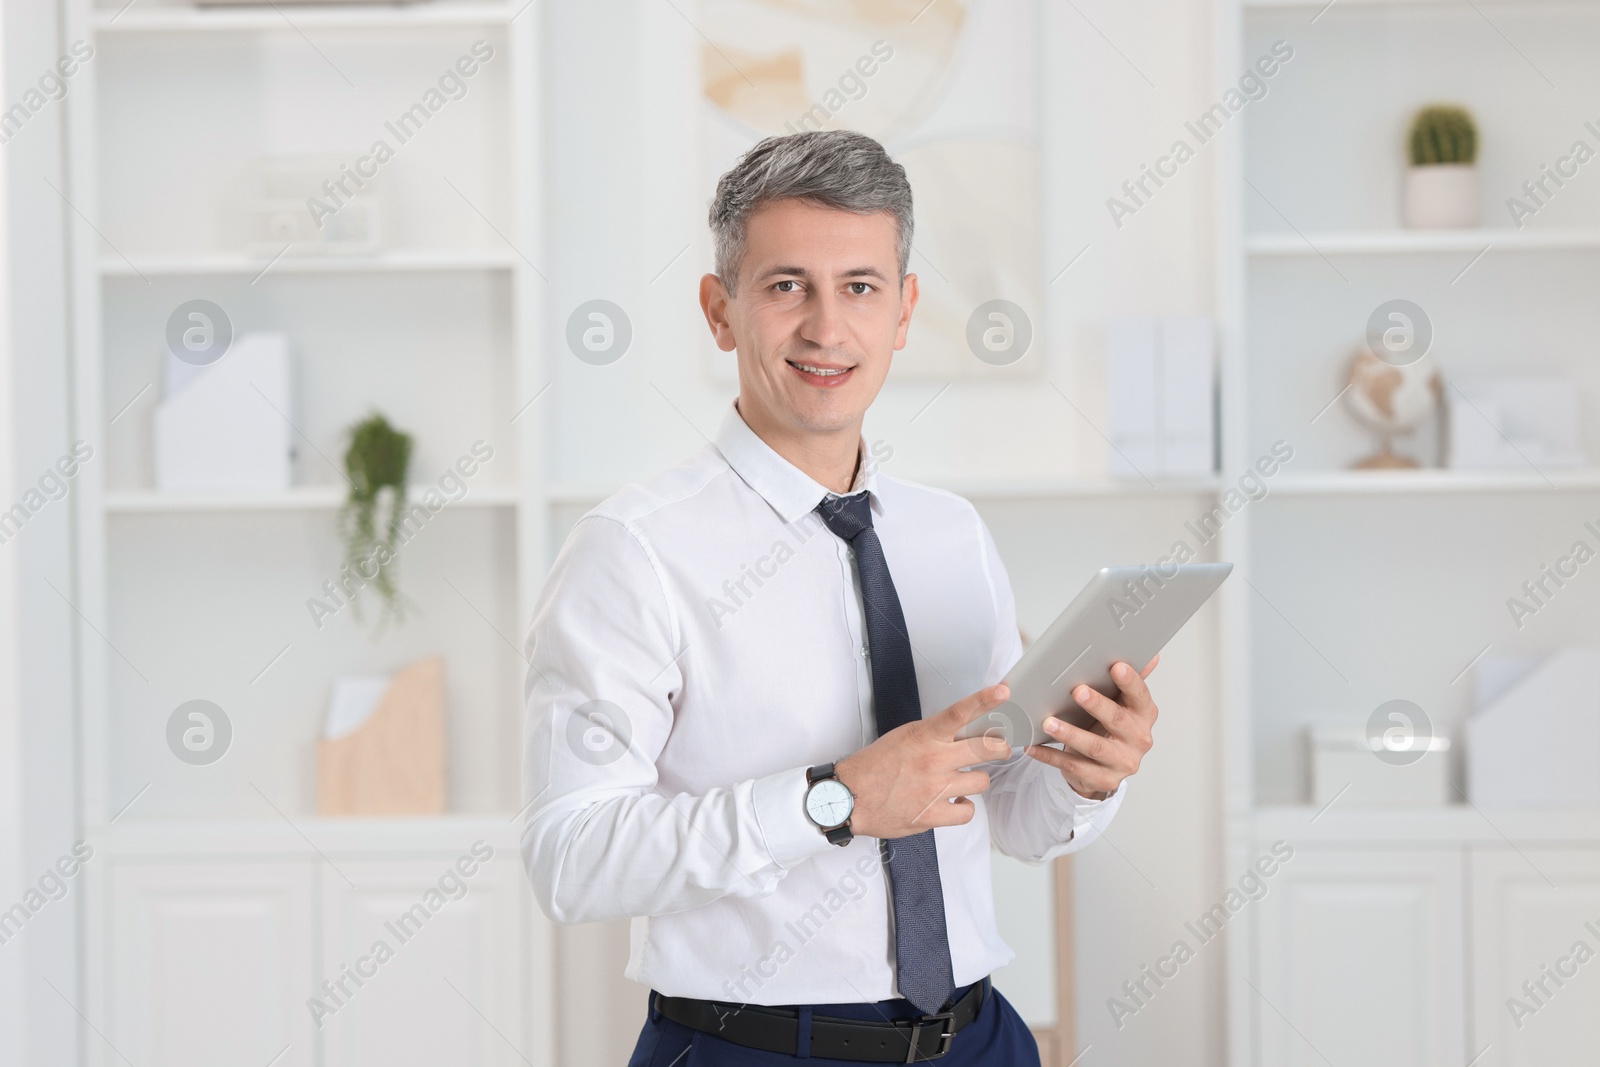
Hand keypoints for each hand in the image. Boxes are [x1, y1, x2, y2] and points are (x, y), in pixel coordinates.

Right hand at [834, 684, 1012, 838]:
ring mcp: (936, 789)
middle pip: (986, 749)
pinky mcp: (933, 815)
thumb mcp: (902, 737)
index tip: (1002, 692)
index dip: (983, 700)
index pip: (959, 712)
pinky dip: (963, 807)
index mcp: (924, 736)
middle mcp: (934, 760)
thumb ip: (932, 735)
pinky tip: (955, 802)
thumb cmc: (872, 767)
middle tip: (1000, 748)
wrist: (849, 797)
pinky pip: (968, 811)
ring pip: (982, 781)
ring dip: (976, 779)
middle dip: (1000, 747)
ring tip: (964, 780)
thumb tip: (959, 733)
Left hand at [1026, 655, 1158, 799]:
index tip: (1116, 666)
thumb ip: (1129, 682)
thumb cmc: (1110, 725)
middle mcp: (1139, 739)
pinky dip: (1050, 756)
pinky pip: (1073, 767)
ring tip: (1048, 722)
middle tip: (1077, 691)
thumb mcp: (1121, 703)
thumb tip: (1151, 656)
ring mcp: (1122, 762)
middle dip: (1097, 705)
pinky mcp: (1103, 779)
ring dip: (1070, 733)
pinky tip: (1033, 747)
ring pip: (1095, 747)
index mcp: (1144, 715)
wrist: (1106, 766)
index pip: (1140, 696)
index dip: (1130, 681)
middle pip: (1117, 720)